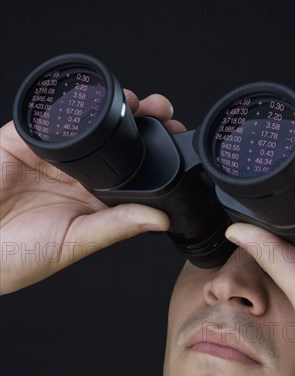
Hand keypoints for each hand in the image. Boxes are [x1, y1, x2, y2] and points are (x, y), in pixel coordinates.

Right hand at [0, 91, 185, 294]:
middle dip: (142, 124)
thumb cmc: (20, 257)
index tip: (175, 142)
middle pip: (117, 143)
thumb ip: (116, 226)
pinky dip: (70, 106)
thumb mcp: (75, 242)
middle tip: (163, 113)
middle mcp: (78, 176)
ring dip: (115, 109)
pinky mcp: (25, 141)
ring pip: (90, 124)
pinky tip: (94, 98)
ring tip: (138, 103)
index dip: (154, 157)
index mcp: (94, 203)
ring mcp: (53, 157)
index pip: (131, 174)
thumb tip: (159, 220)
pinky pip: (50, 118)